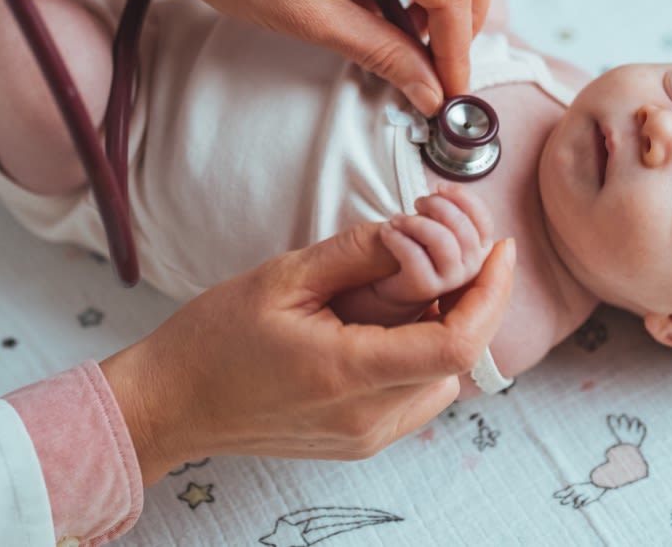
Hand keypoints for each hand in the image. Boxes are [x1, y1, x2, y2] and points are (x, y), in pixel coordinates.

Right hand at [100, 220, 515, 482]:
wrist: (173, 403)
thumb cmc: (215, 339)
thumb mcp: (284, 277)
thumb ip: (358, 253)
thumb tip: (418, 230)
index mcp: (348, 374)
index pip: (456, 343)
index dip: (491, 293)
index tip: (499, 248)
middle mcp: (368, 418)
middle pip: (459, 361)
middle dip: (468, 300)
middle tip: (448, 251)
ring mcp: (366, 437)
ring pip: (443, 380)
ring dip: (443, 327)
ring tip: (404, 285)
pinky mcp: (359, 441)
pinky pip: (416, 395)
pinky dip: (419, 353)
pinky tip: (385, 321)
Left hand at [373, 188, 495, 308]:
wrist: (394, 285)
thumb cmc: (419, 249)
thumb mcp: (438, 226)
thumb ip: (448, 212)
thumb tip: (442, 192)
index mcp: (479, 247)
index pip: (483, 218)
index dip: (463, 197)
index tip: (439, 186)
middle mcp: (472, 265)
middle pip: (462, 226)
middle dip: (436, 205)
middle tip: (417, 202)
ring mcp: (452, 279)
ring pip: (442, 241)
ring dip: (415, 222)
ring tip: (396, 219)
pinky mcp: (427, 288)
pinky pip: (415, 257)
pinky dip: (397, 238)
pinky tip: (387, 231)